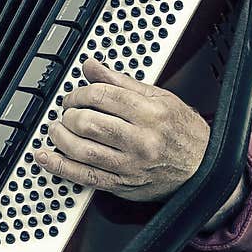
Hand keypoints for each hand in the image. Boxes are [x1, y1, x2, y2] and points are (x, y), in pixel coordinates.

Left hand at [33, 57, 209, 202]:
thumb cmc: (183, 132)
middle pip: (89, 122)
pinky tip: (45, 156)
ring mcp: (130, 166)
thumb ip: (120, 81)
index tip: (78, 93)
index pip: (102, 96)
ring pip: (82, 149)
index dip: (82, 92)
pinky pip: (84, 176)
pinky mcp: (122, 185)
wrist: (205, 170)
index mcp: (150, 113)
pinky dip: (60, 166)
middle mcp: (140, 140)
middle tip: (69, 110)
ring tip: (58, 128)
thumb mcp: (159, 98)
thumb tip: (91, 66)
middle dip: (70, 112)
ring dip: (61, 136)